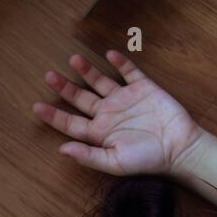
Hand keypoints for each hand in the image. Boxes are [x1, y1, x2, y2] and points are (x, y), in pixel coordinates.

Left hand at [31, 49, 202, 176]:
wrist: (179, 148)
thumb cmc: (147, 160)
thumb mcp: (115, 162)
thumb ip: (89, 156)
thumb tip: (62, 149)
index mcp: (99, 133)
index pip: (71, 123)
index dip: (53, 116)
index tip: (36, 107)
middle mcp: (109, 114)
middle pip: (81, 98)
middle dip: (64, 87)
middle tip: (48, 75)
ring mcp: (125, 99)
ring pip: (101, 81)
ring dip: (87, 70)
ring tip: (73, 59)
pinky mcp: (143, 88)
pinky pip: (129, 72)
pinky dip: (120, 62)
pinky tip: (109, 54)